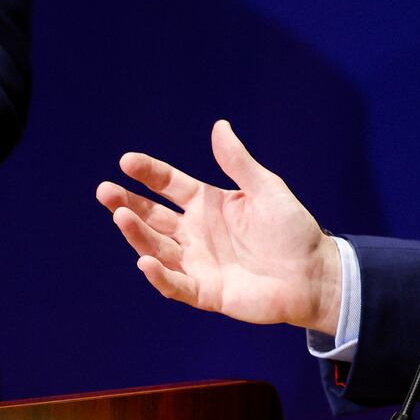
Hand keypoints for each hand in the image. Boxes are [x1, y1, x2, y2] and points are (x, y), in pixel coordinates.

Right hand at [95, 119, 341, 333]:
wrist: (315, 273)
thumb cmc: (293, 229)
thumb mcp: (266, 189)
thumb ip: (239, 163)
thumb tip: (220, 126)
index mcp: (208, 204)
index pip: (169, 185)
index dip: (148, 173)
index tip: (127, 161)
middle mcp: (196, 233)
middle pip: (153, 217)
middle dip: (128, 204)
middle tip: (105, 191)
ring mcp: (198, 263)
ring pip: (157, 248)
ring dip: (137, 234)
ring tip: (120, 216)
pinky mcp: (206, 292)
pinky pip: (176, 285)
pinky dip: (159, 275)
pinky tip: (145, 260)